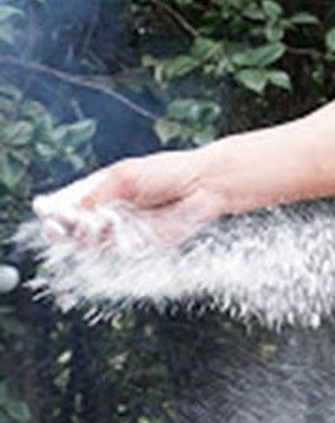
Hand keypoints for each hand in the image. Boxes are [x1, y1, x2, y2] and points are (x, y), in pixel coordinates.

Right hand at [33, 152, 223, 251]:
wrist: (203, 185)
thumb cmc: (167, 172)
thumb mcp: (125, 176)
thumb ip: (96, 193)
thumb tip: (67, 209)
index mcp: (100, 191)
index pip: (66, 204)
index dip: (52, 209)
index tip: (43, 208)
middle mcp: (106, 213)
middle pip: (71, 229)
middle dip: (60, 228)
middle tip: (55, 224)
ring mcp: (120, 232)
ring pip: (88, 243)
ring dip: (83, 234)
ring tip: (89, 220)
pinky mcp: (137, 246)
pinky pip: (112, 250)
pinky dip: (105, 240)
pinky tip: (108, 224)